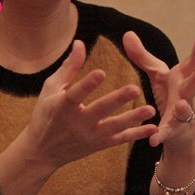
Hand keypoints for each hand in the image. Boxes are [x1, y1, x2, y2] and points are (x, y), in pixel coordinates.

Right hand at [21, 39, 157, 170]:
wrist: (42, 151)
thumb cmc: (45, 113)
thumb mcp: (51, 89)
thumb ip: (69, 67)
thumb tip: (80, 43)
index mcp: (62, 106)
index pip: (76, 94)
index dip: (88, 84)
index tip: (101, 72)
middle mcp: (77, 122)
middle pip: (100, 110)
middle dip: (118, 100)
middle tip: (135, 88)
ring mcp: (89, 136)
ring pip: (114, 127)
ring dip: (133, 118)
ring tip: (150, 109)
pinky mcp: (98, 145)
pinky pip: (119, 140)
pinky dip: (136, 135)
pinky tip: (152, 129)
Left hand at [123, 31, 194, 148]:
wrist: (181, 132)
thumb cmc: (171, 97)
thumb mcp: (158, 75)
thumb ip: (143, 56)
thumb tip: (127, 33)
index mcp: (182, 78)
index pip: (193, 61)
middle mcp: (186, 94)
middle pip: (194, 85)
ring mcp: (182, 114)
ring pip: (185, 110)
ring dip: (184, 108)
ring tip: (182, 105)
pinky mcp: (172, 130)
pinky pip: (166, 132)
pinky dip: (160, 135)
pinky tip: (153, 140)